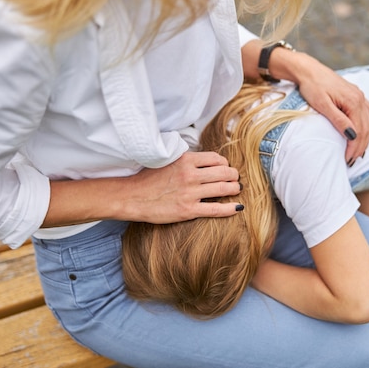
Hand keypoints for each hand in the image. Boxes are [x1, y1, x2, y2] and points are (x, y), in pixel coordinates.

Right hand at [44, 151, 241, 227]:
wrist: (131, 196)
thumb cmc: (148, 178)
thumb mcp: (168, 160)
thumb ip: (187, 160)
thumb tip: (205, 161)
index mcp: (186, 160)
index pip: (217, 159)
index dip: (225, 164)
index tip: (226, 168)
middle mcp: (190, 174)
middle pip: (225, 172)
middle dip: (234, 176)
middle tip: (235, 180)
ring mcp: (190, 193)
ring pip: (224, 189)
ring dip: (234, 189)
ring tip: (236, 190)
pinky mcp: (188, 210)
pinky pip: (216, 209)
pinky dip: (230, 208)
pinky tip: (237, 208)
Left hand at [245, 39, 368, 162]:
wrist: (308, 70)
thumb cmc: (312, 86)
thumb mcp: (323, 105)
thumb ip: (338, 120)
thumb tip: (352, 135)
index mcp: (354, 101)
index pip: (359, 131)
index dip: (354, 147)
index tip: (347, 160)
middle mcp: (360, 98)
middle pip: (366, 129)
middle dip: (360, 147)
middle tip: (351, 161)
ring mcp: (360, 96)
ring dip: (366, 139)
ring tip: (359, 153)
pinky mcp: (356, 95)